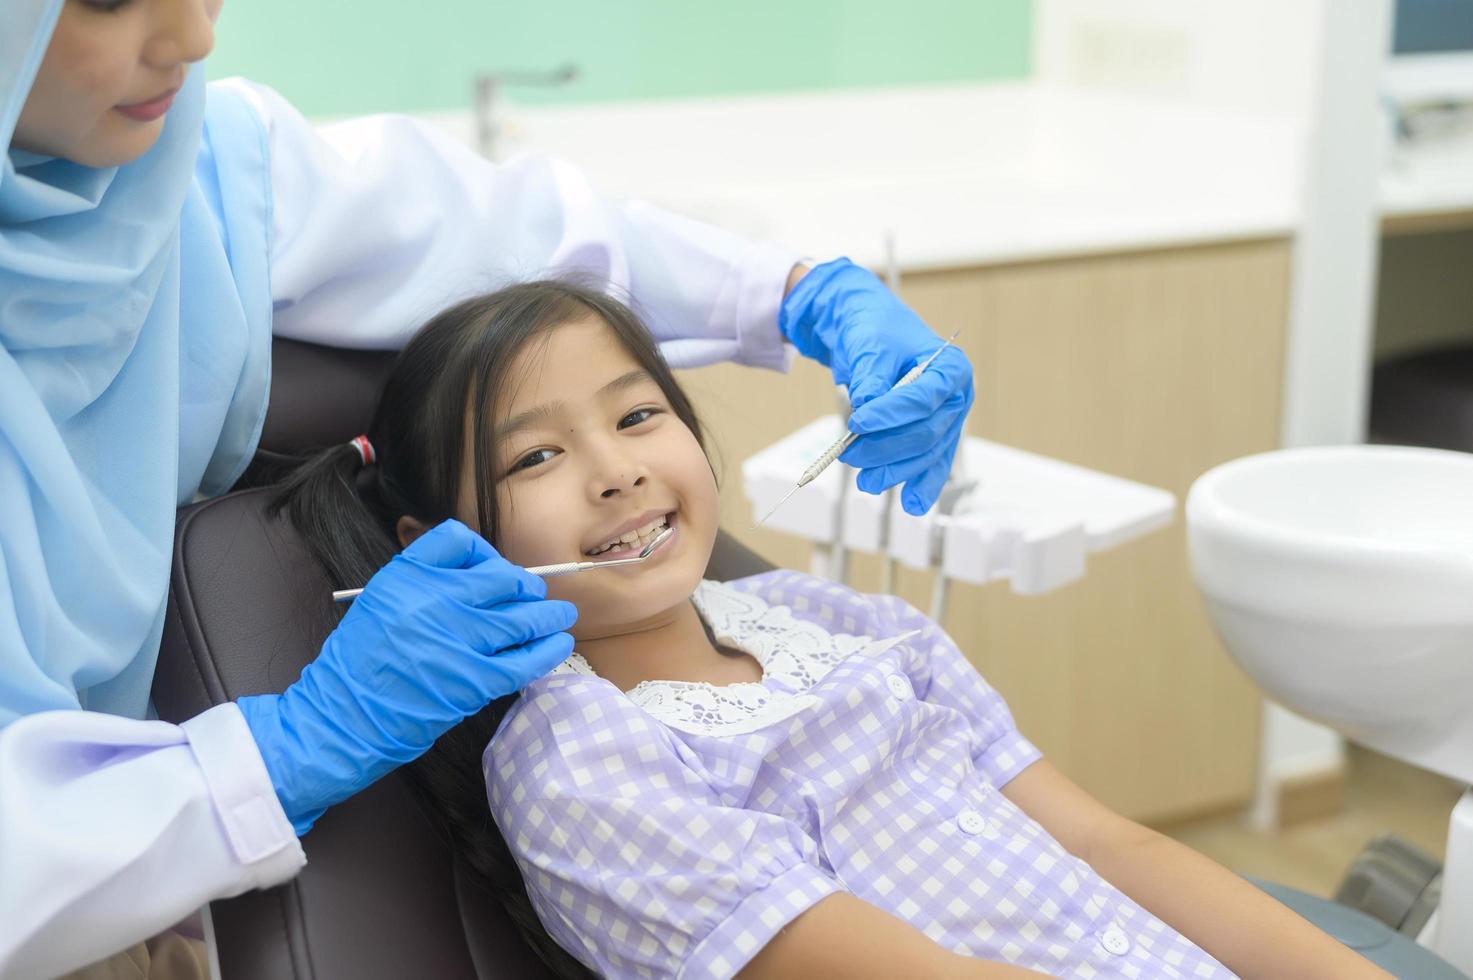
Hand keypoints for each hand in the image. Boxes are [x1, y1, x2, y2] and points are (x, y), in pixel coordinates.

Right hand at [237, 520, 576, 832]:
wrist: (344, 716)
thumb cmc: (363, 661)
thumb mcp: (382, 599)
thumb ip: (425, 578)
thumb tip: (484, 572)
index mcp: (407, 576)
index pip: (460, 540)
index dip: (484, 554)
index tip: (493, 570)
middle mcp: (435, 601)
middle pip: (502, 577)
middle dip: (524, 586)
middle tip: (534, 594)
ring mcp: (458, 640)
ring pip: (523, 615)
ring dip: (549, 614)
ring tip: (562, 615)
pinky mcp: (474, 680)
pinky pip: (526, 659)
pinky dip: (548, 649)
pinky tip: (558, 643)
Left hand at [779, 258, 973, 514]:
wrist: (870, 332)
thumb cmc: (876, 331)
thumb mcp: (870, 345)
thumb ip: (871, 377)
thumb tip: (867, 409)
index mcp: (951, 369)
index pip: (923, 399)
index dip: (890, 415)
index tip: (858, 423)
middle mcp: (955, 398)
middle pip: (926, 434)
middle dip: (886, 449)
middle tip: (849, 453)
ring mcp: (945, 421)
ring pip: (925, 456)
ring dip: (894, 472)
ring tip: (864, 481)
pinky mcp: (931, 438)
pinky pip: (930, 466)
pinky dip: (920, 486)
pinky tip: (911, 504)